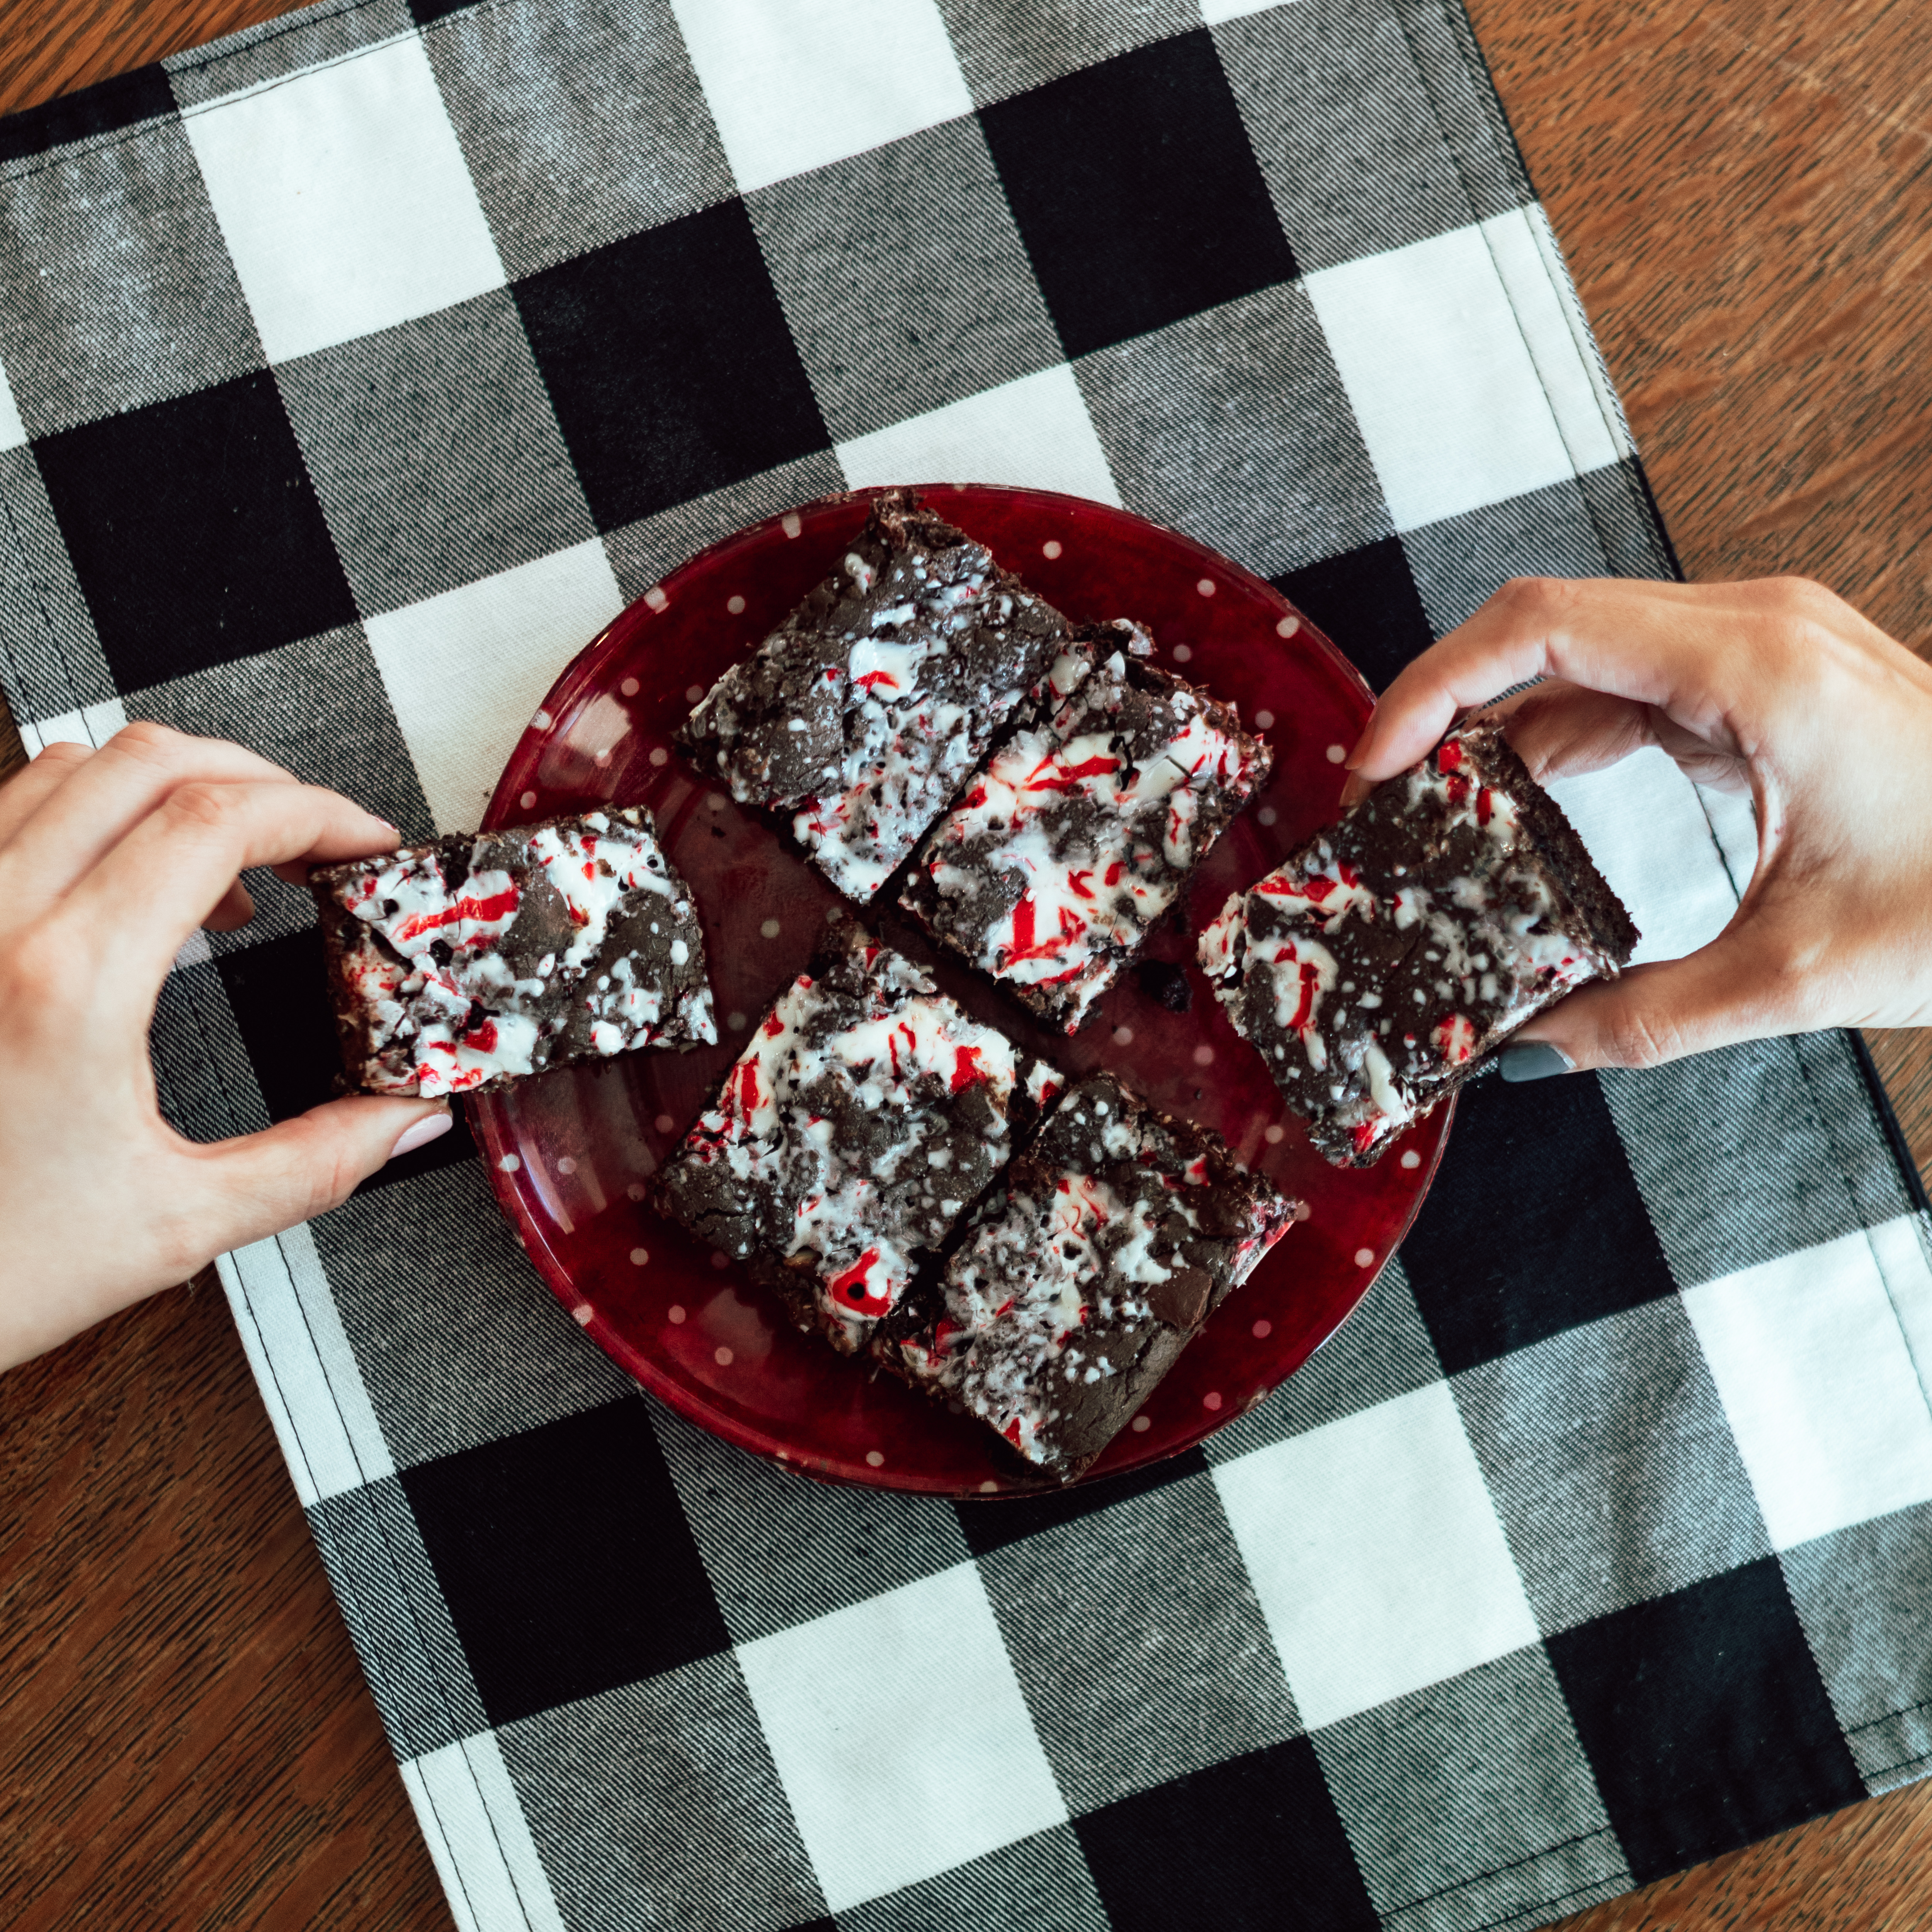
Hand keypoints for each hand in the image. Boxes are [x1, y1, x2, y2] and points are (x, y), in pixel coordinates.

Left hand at [0, 723, 449, 1370]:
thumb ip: (314, 1163)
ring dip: (169, 787)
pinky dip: (91, 814)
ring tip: (232, 857)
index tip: (361, 843)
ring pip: (66, 766)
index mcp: (68, 984)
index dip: (315, 812)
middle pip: (145, 761)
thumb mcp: (175, 1223)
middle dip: (255, 780)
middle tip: (314, 837)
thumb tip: (401, 1119)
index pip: (216, 820)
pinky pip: (9, 815)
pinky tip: (132, 883)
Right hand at [1342, 575, 1931, 1073]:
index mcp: (1751, 667)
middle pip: (1542, 627)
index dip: (1430, 688)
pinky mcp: (1766, 684)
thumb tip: (1528, 1052)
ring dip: (1501, 727)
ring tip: (1444, 815)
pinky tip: (1531, 810)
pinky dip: (1566, 740)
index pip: (1536, 628)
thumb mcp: (1795, 975)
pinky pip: (1631, 687)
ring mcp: (1762, 650)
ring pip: (1581, 654)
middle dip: (1446, 709)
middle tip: (1388, 804)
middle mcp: (1752, 631)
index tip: (1374, 765)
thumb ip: (1639, 1017)